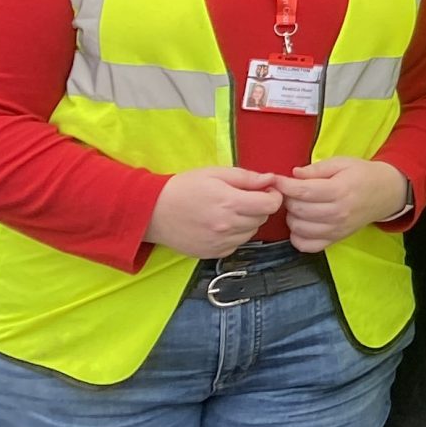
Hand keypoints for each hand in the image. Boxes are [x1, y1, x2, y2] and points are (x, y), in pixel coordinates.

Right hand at [147, 166, 282, 259]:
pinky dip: (235, 235)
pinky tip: (221, 224)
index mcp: (230, 203)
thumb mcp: (215, 173)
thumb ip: (247, 177)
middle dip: (260, 207)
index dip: (273, 196)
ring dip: (248, 222)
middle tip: (244, 198)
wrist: (152, 212)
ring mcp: (219, 243)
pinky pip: (236, 244)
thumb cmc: (184, 188)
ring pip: (251, 233)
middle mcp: (227, 226)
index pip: (271, 205)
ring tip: (230, 210)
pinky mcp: (211, 253)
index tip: (265, 191)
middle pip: (262, 219)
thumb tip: (271, 179)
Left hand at [277, 157, 411, 252]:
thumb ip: (317, 169)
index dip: (285, 185)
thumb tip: (293, 174)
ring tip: (299, 205)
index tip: (277, 180)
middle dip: (288, 198)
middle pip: (298, 209)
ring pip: (298, 227)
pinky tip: (302, 223)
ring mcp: (336, 229)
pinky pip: (307, 245)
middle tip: (292, 190)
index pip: (303, 191)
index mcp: (340, 190)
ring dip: (292, 216)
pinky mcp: (335, 240)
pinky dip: (298, 236)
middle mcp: (338, 213)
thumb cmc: (363, 174)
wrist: (386, 193)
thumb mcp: (342, 163)